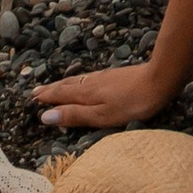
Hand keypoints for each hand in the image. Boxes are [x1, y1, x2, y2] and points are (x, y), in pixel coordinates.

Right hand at [35, 60, 170, 132]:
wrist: (160, 79)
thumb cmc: (132, 103)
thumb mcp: (101, 115)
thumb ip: (75, 115)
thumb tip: (45, 116)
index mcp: (86, 93)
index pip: (61, 94)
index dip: (47, 97)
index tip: (32, 98)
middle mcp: (92, 82)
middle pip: (67, 85)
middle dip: (52, 89)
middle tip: (37, 91)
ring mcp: (105, 78)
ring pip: (79, 80)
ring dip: (64, 84)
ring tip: (55, 86)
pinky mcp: (117, 76)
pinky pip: (90, 79)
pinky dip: (80, 82)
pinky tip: (86, 83)